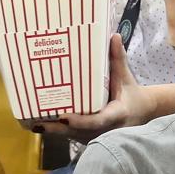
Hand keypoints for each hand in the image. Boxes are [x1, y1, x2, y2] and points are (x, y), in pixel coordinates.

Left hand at [35, 34, 157, 142]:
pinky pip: (73, 136)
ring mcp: (97, 136)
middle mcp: (106, 130)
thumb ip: (118, 58)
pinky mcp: (90, 137)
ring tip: (34, 124)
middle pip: (79, 132)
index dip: (81, 121)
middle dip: (58, 130)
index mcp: (116, 114)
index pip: (98, 121)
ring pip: (73, 136)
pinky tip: (41, 125)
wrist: (140, 113)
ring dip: (54, 132)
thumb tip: (114, 36)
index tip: (63, 116)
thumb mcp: (126, 77)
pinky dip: (58, 132)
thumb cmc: (131, 93)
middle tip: (38, 124)